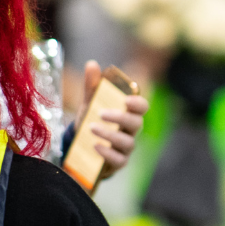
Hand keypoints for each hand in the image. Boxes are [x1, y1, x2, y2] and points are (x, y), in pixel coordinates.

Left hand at [79, 61, 148, 182]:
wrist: (82, 146)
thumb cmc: (93, 121)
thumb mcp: (90, 103)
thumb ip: (92, 86)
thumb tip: (92, 64)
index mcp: (129, 113)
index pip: (142, 107)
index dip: (138, 103)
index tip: (126, 100)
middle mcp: (132, 130)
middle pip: (136, 123)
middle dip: (120, 118)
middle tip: (100, 114)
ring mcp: (126, 147)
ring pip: (128, 142)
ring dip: (110, 135)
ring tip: (91, 128)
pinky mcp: (119, 162)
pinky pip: (119, 159)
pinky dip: (108, 153)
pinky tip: (95, 146)